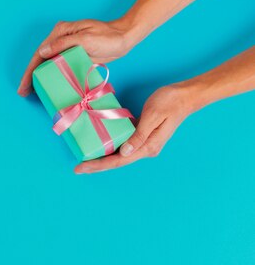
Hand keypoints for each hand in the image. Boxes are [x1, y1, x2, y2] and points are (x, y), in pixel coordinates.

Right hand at [18, 19, 135, 96]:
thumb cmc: (108, 36)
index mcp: (60, 32)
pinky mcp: (73, 55)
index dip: (30, 70)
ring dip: (39, 77)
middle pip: (40, 59)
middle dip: (30, 76)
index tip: (24, 85)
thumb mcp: (85, 39)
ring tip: (31, 92)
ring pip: (47, 64)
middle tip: (23, 92)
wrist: (124, 38)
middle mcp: (60, 39)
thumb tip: (42, 52)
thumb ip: (63, 44)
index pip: (40, 52)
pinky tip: (47, 86)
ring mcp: (66, 47)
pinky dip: (51, 77)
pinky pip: (58, 67)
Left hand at [74, 85, 195, 173]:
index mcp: (148, 146)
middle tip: (77, 168)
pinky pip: (123, 144)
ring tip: (85, 160)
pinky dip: (110, 146)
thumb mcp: (153, 115)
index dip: (99, 165)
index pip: (118, 160)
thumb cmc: (171, 102)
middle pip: (116, 161)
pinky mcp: (142, 135)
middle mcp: (145, 148)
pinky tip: (99, 145)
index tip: (81, 167)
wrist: (187, 95)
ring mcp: (144, 143)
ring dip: (102, 157)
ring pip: (119, 154)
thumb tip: (124, 152)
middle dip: (96, 165)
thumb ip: (139, 135)